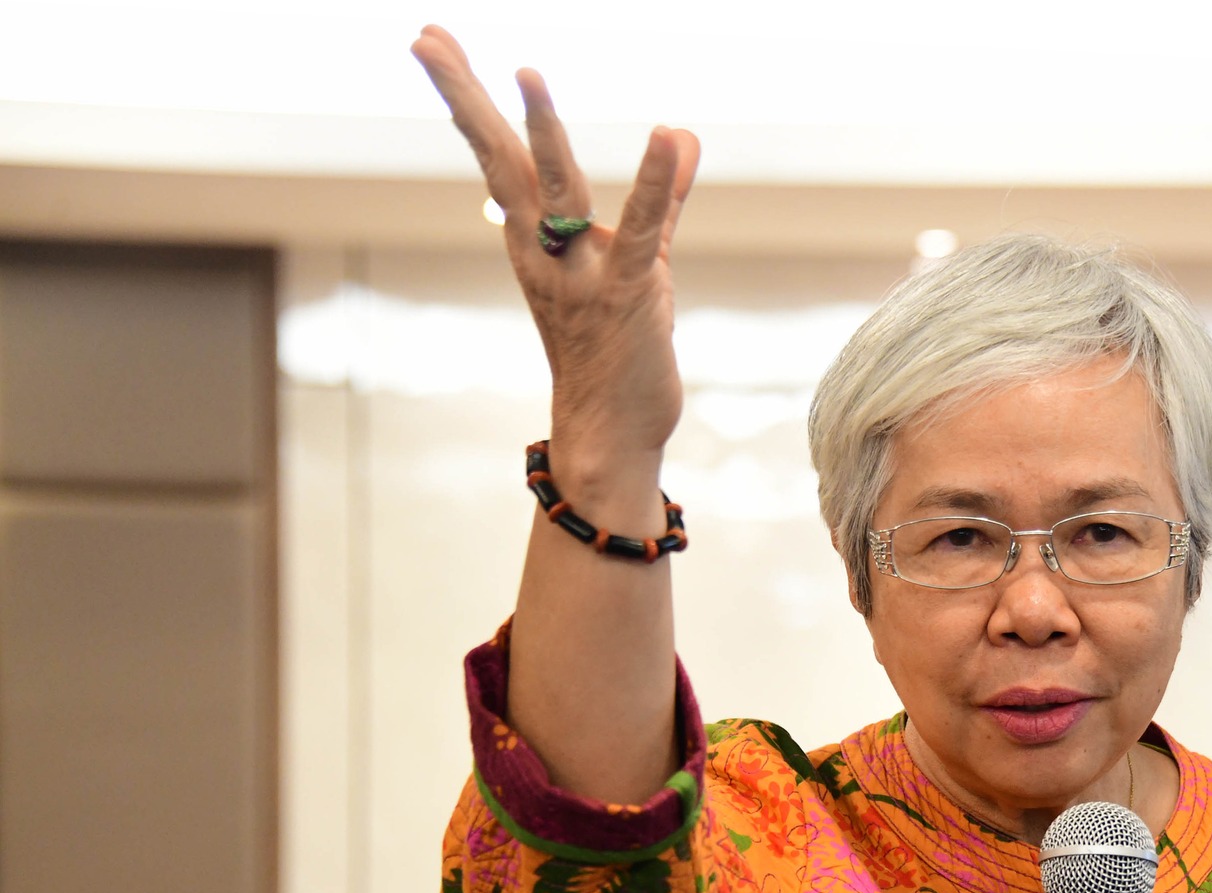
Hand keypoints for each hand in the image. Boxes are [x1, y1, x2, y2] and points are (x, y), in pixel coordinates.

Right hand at [410, 27, 699, 481]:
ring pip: (556, 192)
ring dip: (541, 134)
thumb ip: (665, 196)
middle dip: (464, 97)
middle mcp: (545, 250)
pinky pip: (645, 229)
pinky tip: (668, 137)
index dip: (468, 96)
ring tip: (525, 72)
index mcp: (537, 238)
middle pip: (499, 161)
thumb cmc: (619, 347)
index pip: (496, 154)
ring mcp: (583, 273)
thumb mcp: (643, 259)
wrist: (612, 431)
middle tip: (425, 37)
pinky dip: (657, 183)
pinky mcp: (631, 293)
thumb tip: (682, 134)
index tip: (432, 40)